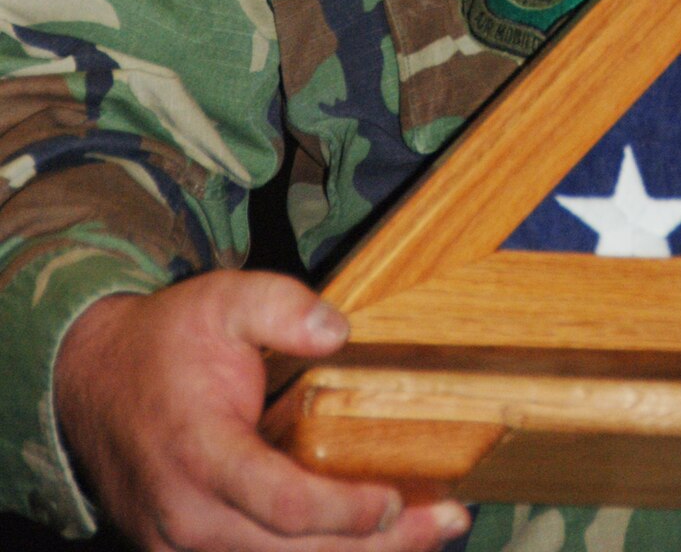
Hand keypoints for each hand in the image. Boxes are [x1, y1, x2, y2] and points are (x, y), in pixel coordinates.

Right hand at [54, 270, 471, 551]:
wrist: (90, 382)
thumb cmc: (166, 341)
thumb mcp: (222, 297)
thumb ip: (282, 305)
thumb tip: (340, 330)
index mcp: (202, 454)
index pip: (284, 506)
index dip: (344, 512)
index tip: (395, 498)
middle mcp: (190, 518)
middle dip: (379, 545)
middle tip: (446, 520)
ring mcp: (181, 548)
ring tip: (425, 534)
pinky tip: (366, 544)